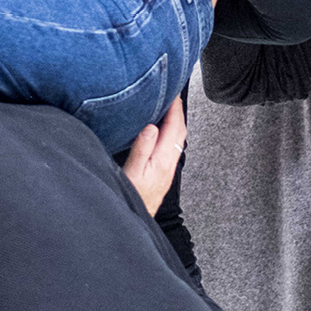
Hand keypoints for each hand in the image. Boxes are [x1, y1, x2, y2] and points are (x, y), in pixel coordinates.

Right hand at [120, 97, 186, 215]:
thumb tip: (151, 127)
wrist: (135, 218)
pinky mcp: (164, 172)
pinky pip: (172, 146)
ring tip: (168, 108)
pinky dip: (170, 132)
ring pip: (177, 139)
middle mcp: (169, 163)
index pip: (174, 127)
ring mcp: (168, 168)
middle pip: (180, 131)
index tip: (172, 92)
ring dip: (175, 121)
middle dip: (178, 110)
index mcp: (162, 160)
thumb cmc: (131, 197)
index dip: (174, 107)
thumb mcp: (130, 173)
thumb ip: (141, 149)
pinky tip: (162, 130)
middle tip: (172, 94)